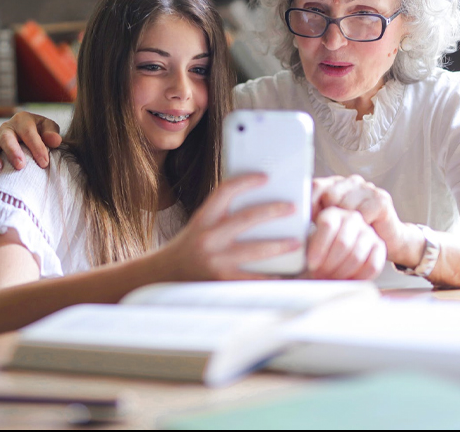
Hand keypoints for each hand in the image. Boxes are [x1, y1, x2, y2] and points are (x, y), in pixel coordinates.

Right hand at [0, 112, 61, 181]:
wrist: (27, 133)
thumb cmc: (39, 132)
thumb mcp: (47, 127)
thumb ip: (51, 133)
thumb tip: (55, 140)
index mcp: (22, 120)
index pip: (28, 132)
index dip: (36, 147)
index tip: (44, 163)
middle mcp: (6, 129)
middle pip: (6, 138)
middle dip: (12, 152)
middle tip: (20, 166)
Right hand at [152, 174, 302, 280]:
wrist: (164, 276)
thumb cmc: (188, 248)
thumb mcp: (199, 225)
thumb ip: (222, 216)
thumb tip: (257, 206)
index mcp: (203, 219)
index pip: (224, 191)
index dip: (246, 181)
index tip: (265, 177)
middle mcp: (208, 238)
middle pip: (246, 218)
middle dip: (273, 211)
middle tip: (292, 208)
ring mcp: (215, 261)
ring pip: (255, 250)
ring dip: (279, 246)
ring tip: (296, 242)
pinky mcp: (222, 281)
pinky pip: (253, 278)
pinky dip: (271, 276)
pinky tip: (285, 273)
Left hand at [305, 206, 385, 279]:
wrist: (335, 257)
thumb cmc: (317, 252)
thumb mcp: (305, 244)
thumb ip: (302, 245)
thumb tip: (291, 250)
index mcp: (332, 213)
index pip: (327, 225)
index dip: (319, 247)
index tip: (311, 265)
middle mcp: (352, 218)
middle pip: (343, 242)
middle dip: (329, 264)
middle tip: (320, 275)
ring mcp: (368, 231)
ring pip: (356, 255)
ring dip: (341, 273)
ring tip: (330, 279)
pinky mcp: (379, 246)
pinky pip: (372, 265)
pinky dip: (358, 277)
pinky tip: (346, 281)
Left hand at [311, 175, 418, 267]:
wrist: (389, 241)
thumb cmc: (355, 234)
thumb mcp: (331, 223)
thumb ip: (315, 215)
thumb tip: (293, 215)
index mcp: (336, 184)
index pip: (315, 186)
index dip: (310, 204)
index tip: (310, 222)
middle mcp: (352, 181)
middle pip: (329, 196)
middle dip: (330, 217)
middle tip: (334, 232)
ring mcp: (367, 188)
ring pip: (345, 205)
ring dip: (346, 225)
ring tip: (350, 233)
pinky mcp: (381, 199)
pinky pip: (362, 214)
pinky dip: (361, 227)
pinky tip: (364, 231)